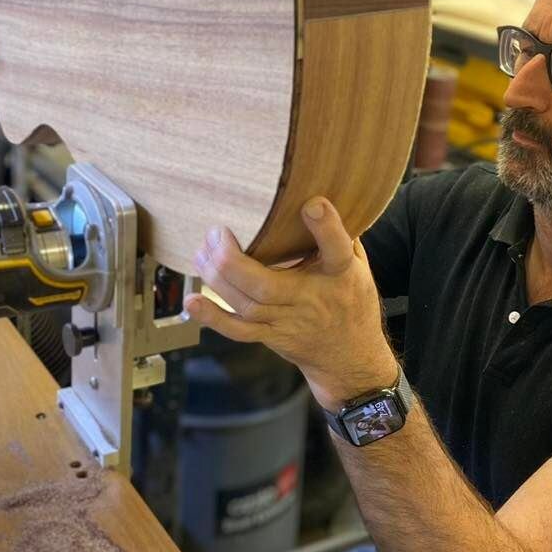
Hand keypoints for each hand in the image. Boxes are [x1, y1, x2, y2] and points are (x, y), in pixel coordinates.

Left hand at [183, 199, 396, 410]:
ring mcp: (288, 322)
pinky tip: (192, 301)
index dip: (326, 228)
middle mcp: (312, 300)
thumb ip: (341, 234)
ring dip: (216, 278)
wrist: (349, 358)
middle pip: (267, 286)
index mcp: (341, 275)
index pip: (337, 250)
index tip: (312, 204)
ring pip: (246, 304)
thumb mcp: (358, 266)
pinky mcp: (271, 336)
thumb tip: (316, 193)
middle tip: (216, 233)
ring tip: (201, 252)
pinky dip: (212, 317)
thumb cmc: (352, 302)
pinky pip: (238, 331)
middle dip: (233, 260)